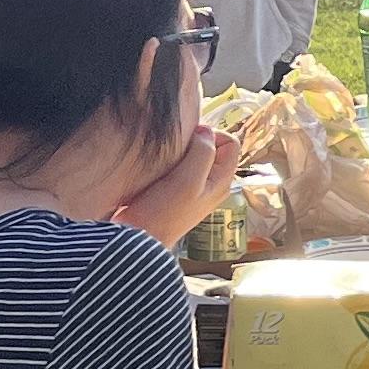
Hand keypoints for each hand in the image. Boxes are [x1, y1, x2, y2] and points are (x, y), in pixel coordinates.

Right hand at [114, 120, 236, 246]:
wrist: (137, 237)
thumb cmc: (163, 212)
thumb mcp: (188, 180)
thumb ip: (203, 153)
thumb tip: (206, 132)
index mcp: (222, 181)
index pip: (231, 143)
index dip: (212, 135)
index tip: (189, 142)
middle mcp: (211, 183)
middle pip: (213, 147)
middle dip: (195, 141)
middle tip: (175, 151)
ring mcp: (194, 187)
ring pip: (194, 155)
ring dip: (180, 151)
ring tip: (165, 160)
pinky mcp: (175, 189)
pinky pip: (178, 164)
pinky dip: (169, 160)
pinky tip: (157, 167)